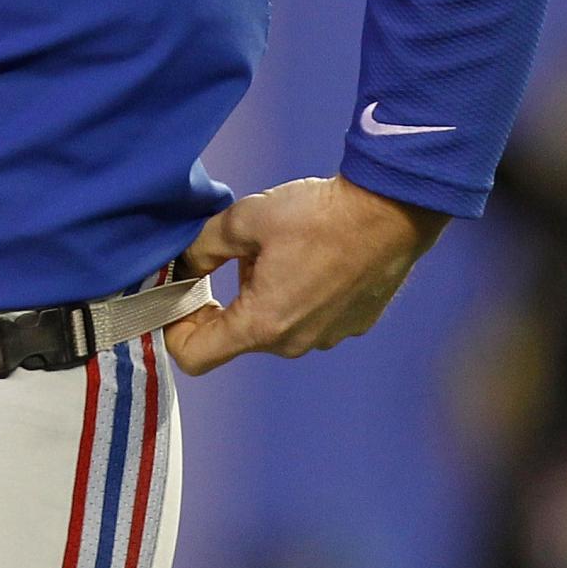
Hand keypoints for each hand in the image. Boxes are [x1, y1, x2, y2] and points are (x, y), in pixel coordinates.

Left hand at [162, 174, 447, 375]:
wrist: (391, 211)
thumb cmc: (317, 215)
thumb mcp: (243, 220)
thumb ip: (201, 248)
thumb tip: (182, 265)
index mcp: (262, 324)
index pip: (193, 356)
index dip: (174, 328)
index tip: (182, 296)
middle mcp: (294, 344)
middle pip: (235, 338)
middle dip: (223, 303)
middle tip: (232, 258)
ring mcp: (327, 338)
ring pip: (273, 327)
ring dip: (262, 297)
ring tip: (278, 251)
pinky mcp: (352, 326)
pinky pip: (308, 320)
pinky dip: (296, 296)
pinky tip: (310, 258)